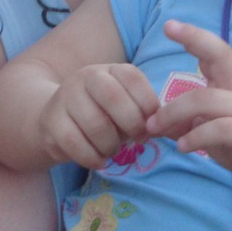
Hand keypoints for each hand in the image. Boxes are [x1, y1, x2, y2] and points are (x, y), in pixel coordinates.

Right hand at [38, 63, 160, 169]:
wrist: (54, 118)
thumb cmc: (102, 114)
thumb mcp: (126, 106)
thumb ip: (151, 116)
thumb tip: (180, 131)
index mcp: (110, 70)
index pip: (134, 80)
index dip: (147, 106)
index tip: (148, 127)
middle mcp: (85, 77)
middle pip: (114, 98)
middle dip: (130, 126)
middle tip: (133, 141)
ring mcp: (65, 97)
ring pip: (95, 125)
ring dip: (111, 146)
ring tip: (112, 151)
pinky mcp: (50, 121)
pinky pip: (75, 144)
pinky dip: (93, 158)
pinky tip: (98, 160)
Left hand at [146, 20, 231, 200]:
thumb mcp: (210, 130)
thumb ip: (185, 122)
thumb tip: (151, 121)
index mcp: (231, 86)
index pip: (216, 53)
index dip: (195, 36)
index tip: (170, 25)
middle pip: (223, 56)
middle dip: (196, 39)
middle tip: (166, 30)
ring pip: (208, 100)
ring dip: (175, 112)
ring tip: (154, 127)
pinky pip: (222, 129)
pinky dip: (197, 136)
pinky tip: (183, 146)